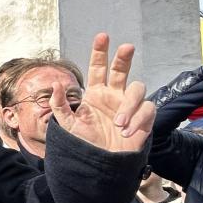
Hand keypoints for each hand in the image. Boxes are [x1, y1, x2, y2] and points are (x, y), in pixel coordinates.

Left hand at [50, 33, 154, 151]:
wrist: (102, 165)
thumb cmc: (85, 144)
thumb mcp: (67, 125)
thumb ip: (59, 105)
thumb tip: (55, 84)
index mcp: (96, 94)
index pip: (98, 68)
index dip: (100, 52)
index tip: (102, 37)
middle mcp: (114, 95)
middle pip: (122, 69)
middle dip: (124, 57)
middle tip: (126, 47)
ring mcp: (130, 105)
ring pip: (137, 88)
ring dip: (128, 106)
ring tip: (118, 124)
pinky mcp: (144, 117)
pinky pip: (147, 108)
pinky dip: (138, 119)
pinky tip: (127, 132)